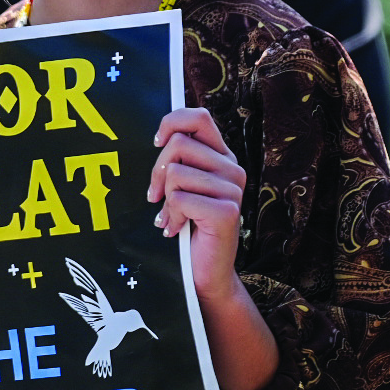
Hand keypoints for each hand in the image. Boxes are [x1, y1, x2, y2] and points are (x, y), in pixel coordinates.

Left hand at [146, 108, 246, 303]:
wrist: (204, 273)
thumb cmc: (189, 226)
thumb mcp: (183, 185)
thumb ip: (179, 159)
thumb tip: (159, 135)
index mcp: (223, 156)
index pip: (199, 117)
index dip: (171, 123)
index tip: (157, 143)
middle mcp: (233, 168)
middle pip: (178, 144)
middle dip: (158, 171)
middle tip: (156, 196)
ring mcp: (233, 189)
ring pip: (176, 172)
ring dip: (165, 199)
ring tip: (172, 217)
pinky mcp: (227, 211)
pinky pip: (180, 198)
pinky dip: (170, 215)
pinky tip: (176, 229)